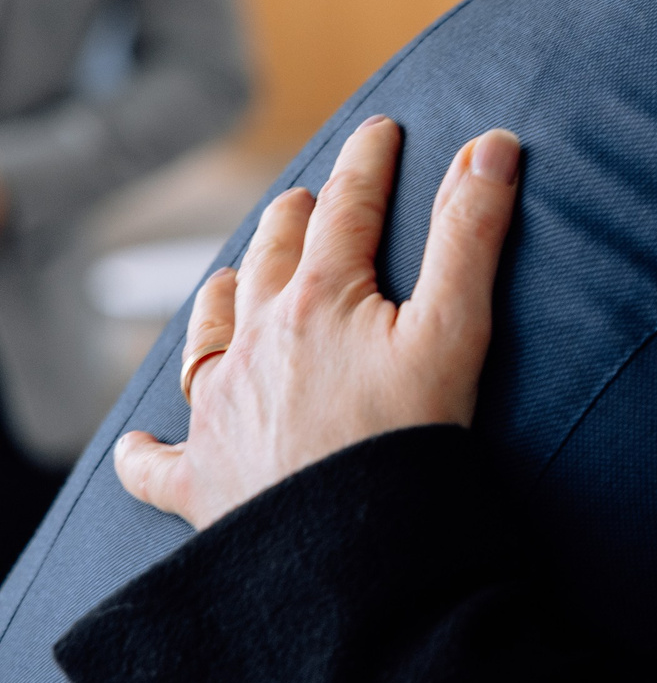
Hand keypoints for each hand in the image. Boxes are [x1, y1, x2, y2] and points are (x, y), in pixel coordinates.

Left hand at [114, 117, 520, 529]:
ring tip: (233, 277)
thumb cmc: (405, 440)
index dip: (368, 162)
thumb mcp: (455, 327)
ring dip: (224, 295)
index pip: (347, 207)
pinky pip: (158, 461)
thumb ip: (472, 232)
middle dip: (294, 218)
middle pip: (271, 258)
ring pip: (209, 331)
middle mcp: (256, 340)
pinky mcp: (201, 476)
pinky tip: (137, 446)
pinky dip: (147, 450)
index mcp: (319, 298)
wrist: (344, 551)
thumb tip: (492, 147)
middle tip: (311, 199)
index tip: (381, 131)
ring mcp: (221, 408)